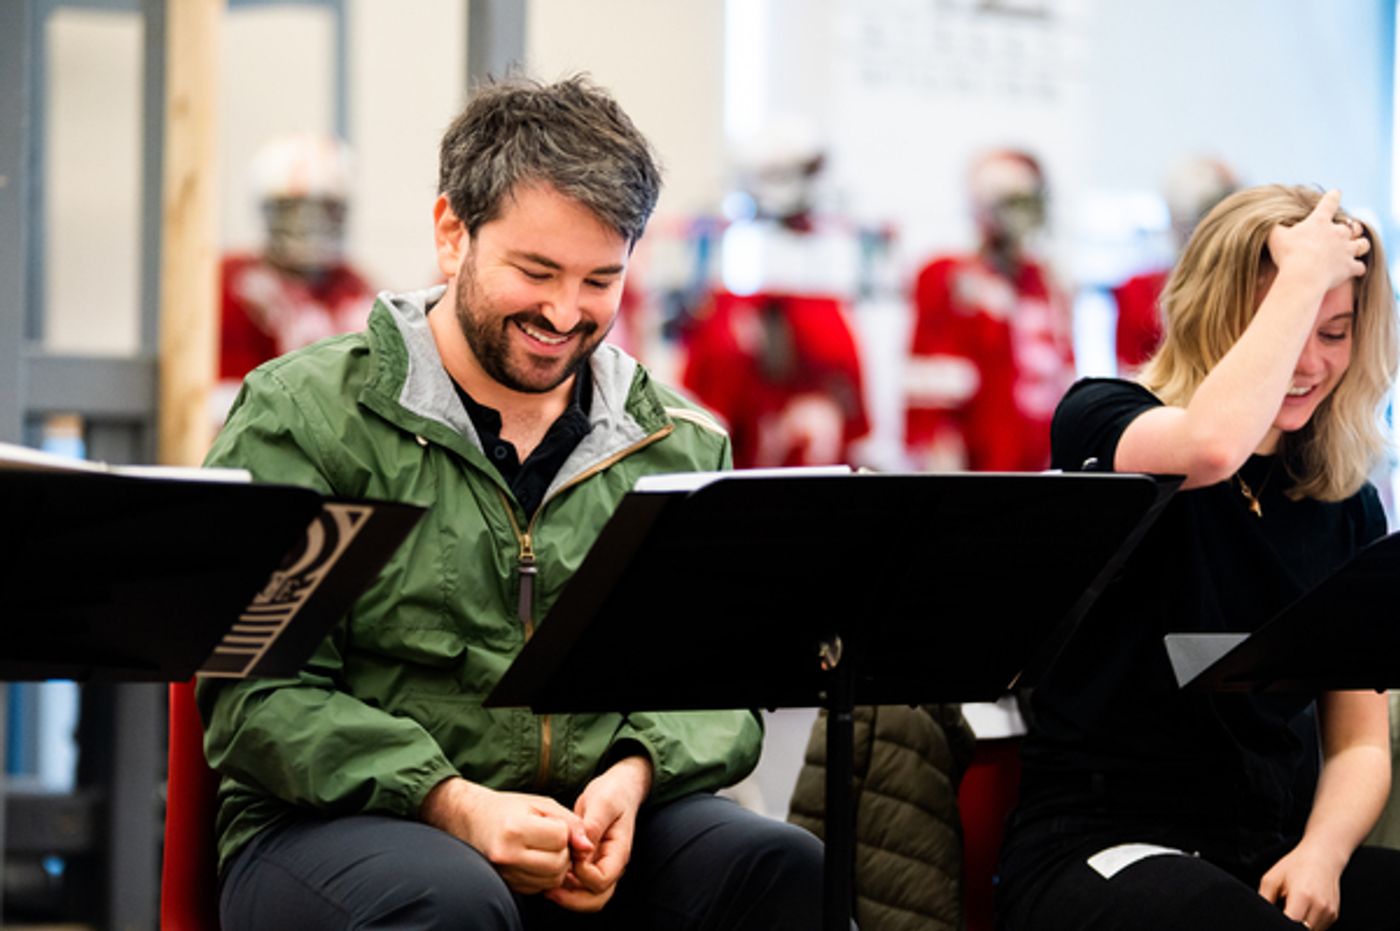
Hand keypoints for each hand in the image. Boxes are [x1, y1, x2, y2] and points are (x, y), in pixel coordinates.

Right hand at [421, 777, 589, 894]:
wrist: (471, 820)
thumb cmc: (508, 808)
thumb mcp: (541, 804)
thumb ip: (570, 822)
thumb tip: (588, 847)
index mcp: (515, 829)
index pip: (561, 837)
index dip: (563, 830)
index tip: (552, 823)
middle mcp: (507, 854)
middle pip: (559, 863)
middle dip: (563, 850)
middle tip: (552, 838)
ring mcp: (505, 873)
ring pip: (552, 879)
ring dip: (556, 865)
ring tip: (544, 848)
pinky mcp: (507, 884)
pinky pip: (540, 887)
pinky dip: (544, 875)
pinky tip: (534, 859)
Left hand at [544, 754, 653, 911]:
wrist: (617, 788)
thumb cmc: (612, 794)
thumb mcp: (602, 803)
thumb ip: (592, 827)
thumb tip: (581, 850)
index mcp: (618, 853)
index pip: (602, 881)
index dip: (582, 874)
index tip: (570, 855)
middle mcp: (610, 865)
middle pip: (596, 899)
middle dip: (571, 898)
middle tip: (548, 888)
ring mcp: (599, 866)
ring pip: (586, 898)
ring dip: (566, 896)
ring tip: (546, 885)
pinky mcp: (588, 864)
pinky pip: (577, 886)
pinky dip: (563, 886)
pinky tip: (548, 873)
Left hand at [1257, 840, 1347, 929]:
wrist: (1322, 856)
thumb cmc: (1295, 866)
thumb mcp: (1272, 879)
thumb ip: (1264, 899)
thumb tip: (1261, 915)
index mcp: (1302, 896)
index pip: (1291, 924)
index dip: (1280, 924)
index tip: (1275, 918)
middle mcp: (1319, 907)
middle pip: (1302, 930)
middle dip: (1289, 925)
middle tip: (1284, 911)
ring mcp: (1329, 912)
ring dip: (1300, 926)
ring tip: (1294, 907)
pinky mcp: (1334, 916)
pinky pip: (1318, 928)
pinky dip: (1309, 924)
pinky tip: (1304, 909)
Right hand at [1267, 189, 1369, 291]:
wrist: (1303, 275)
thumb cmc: (1289, 254)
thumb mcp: (1275, 237)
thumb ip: (1273, 227)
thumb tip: (1265, 221)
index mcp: (1319, 222)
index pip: (1329, 203)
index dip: (1333, 196)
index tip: (1336, 192)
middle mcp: (1337, 233)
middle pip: (1353, 226)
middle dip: (1352, 228)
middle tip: (1347, 231)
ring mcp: (1346, 250)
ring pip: (1362, 244)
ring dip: (1360, 245)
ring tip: (1357, 247)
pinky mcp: (1349, 267)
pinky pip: (1359, 267)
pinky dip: (1357, 268)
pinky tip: (1354, 270)